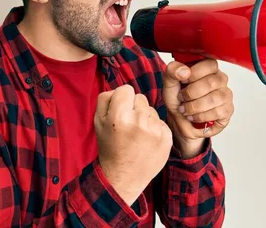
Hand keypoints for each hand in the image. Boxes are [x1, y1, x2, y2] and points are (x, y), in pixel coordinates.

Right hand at [94, 84, 172, 205]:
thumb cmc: (110, 147)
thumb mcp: (98, 121)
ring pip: (152, 109)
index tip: (119, 111)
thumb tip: (120, 89)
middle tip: (128, 125)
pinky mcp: (167, 138)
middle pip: (140, 97)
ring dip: (145, 118)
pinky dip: (155, 129)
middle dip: (134, 107)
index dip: (121, 99)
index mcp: (119, 116)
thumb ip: (106, 98)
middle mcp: (139, 121)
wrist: (124, 176)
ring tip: (137, 135)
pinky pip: (161, 122)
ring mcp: (155, 130)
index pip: (126, 89)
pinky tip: (147, 141)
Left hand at [162, 59, 233, 156]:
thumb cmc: (178, 99)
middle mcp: (219, 79)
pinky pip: (217, 112)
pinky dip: (200, 116)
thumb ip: (172, 71)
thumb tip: (184, 71)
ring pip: (214, 98)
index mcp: (207, 68)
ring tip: (185, 109)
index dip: (194, 73)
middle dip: (191, 93)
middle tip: (181, 98)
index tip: (182, 81)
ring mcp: (226, 94)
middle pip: (211, 82)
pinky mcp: (227, 110)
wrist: (180, 119)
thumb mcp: (169, 83)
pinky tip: (194, 116)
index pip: (210, 64)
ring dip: (194, 106)